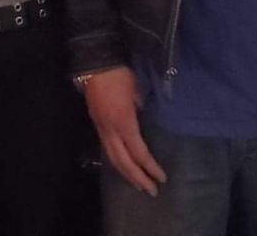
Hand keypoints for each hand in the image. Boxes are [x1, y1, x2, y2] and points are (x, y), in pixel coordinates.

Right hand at [83, 67, 166, 196]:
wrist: (94, 65)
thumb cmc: (119, 75)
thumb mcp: (137, 91)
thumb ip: (141, 107)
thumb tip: (143, 116)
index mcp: (124, 122)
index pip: (138, 152)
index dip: (150, 166)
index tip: (161, 177)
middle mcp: (111, 130)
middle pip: (124, 162)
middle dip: (138, 178)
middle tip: (151, 190)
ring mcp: (102, 129)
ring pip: (113, 159)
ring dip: (126, 174)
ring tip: (138, 185)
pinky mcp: (97, 125)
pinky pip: (107, 150)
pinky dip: (117, 162)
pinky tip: (124, 167)